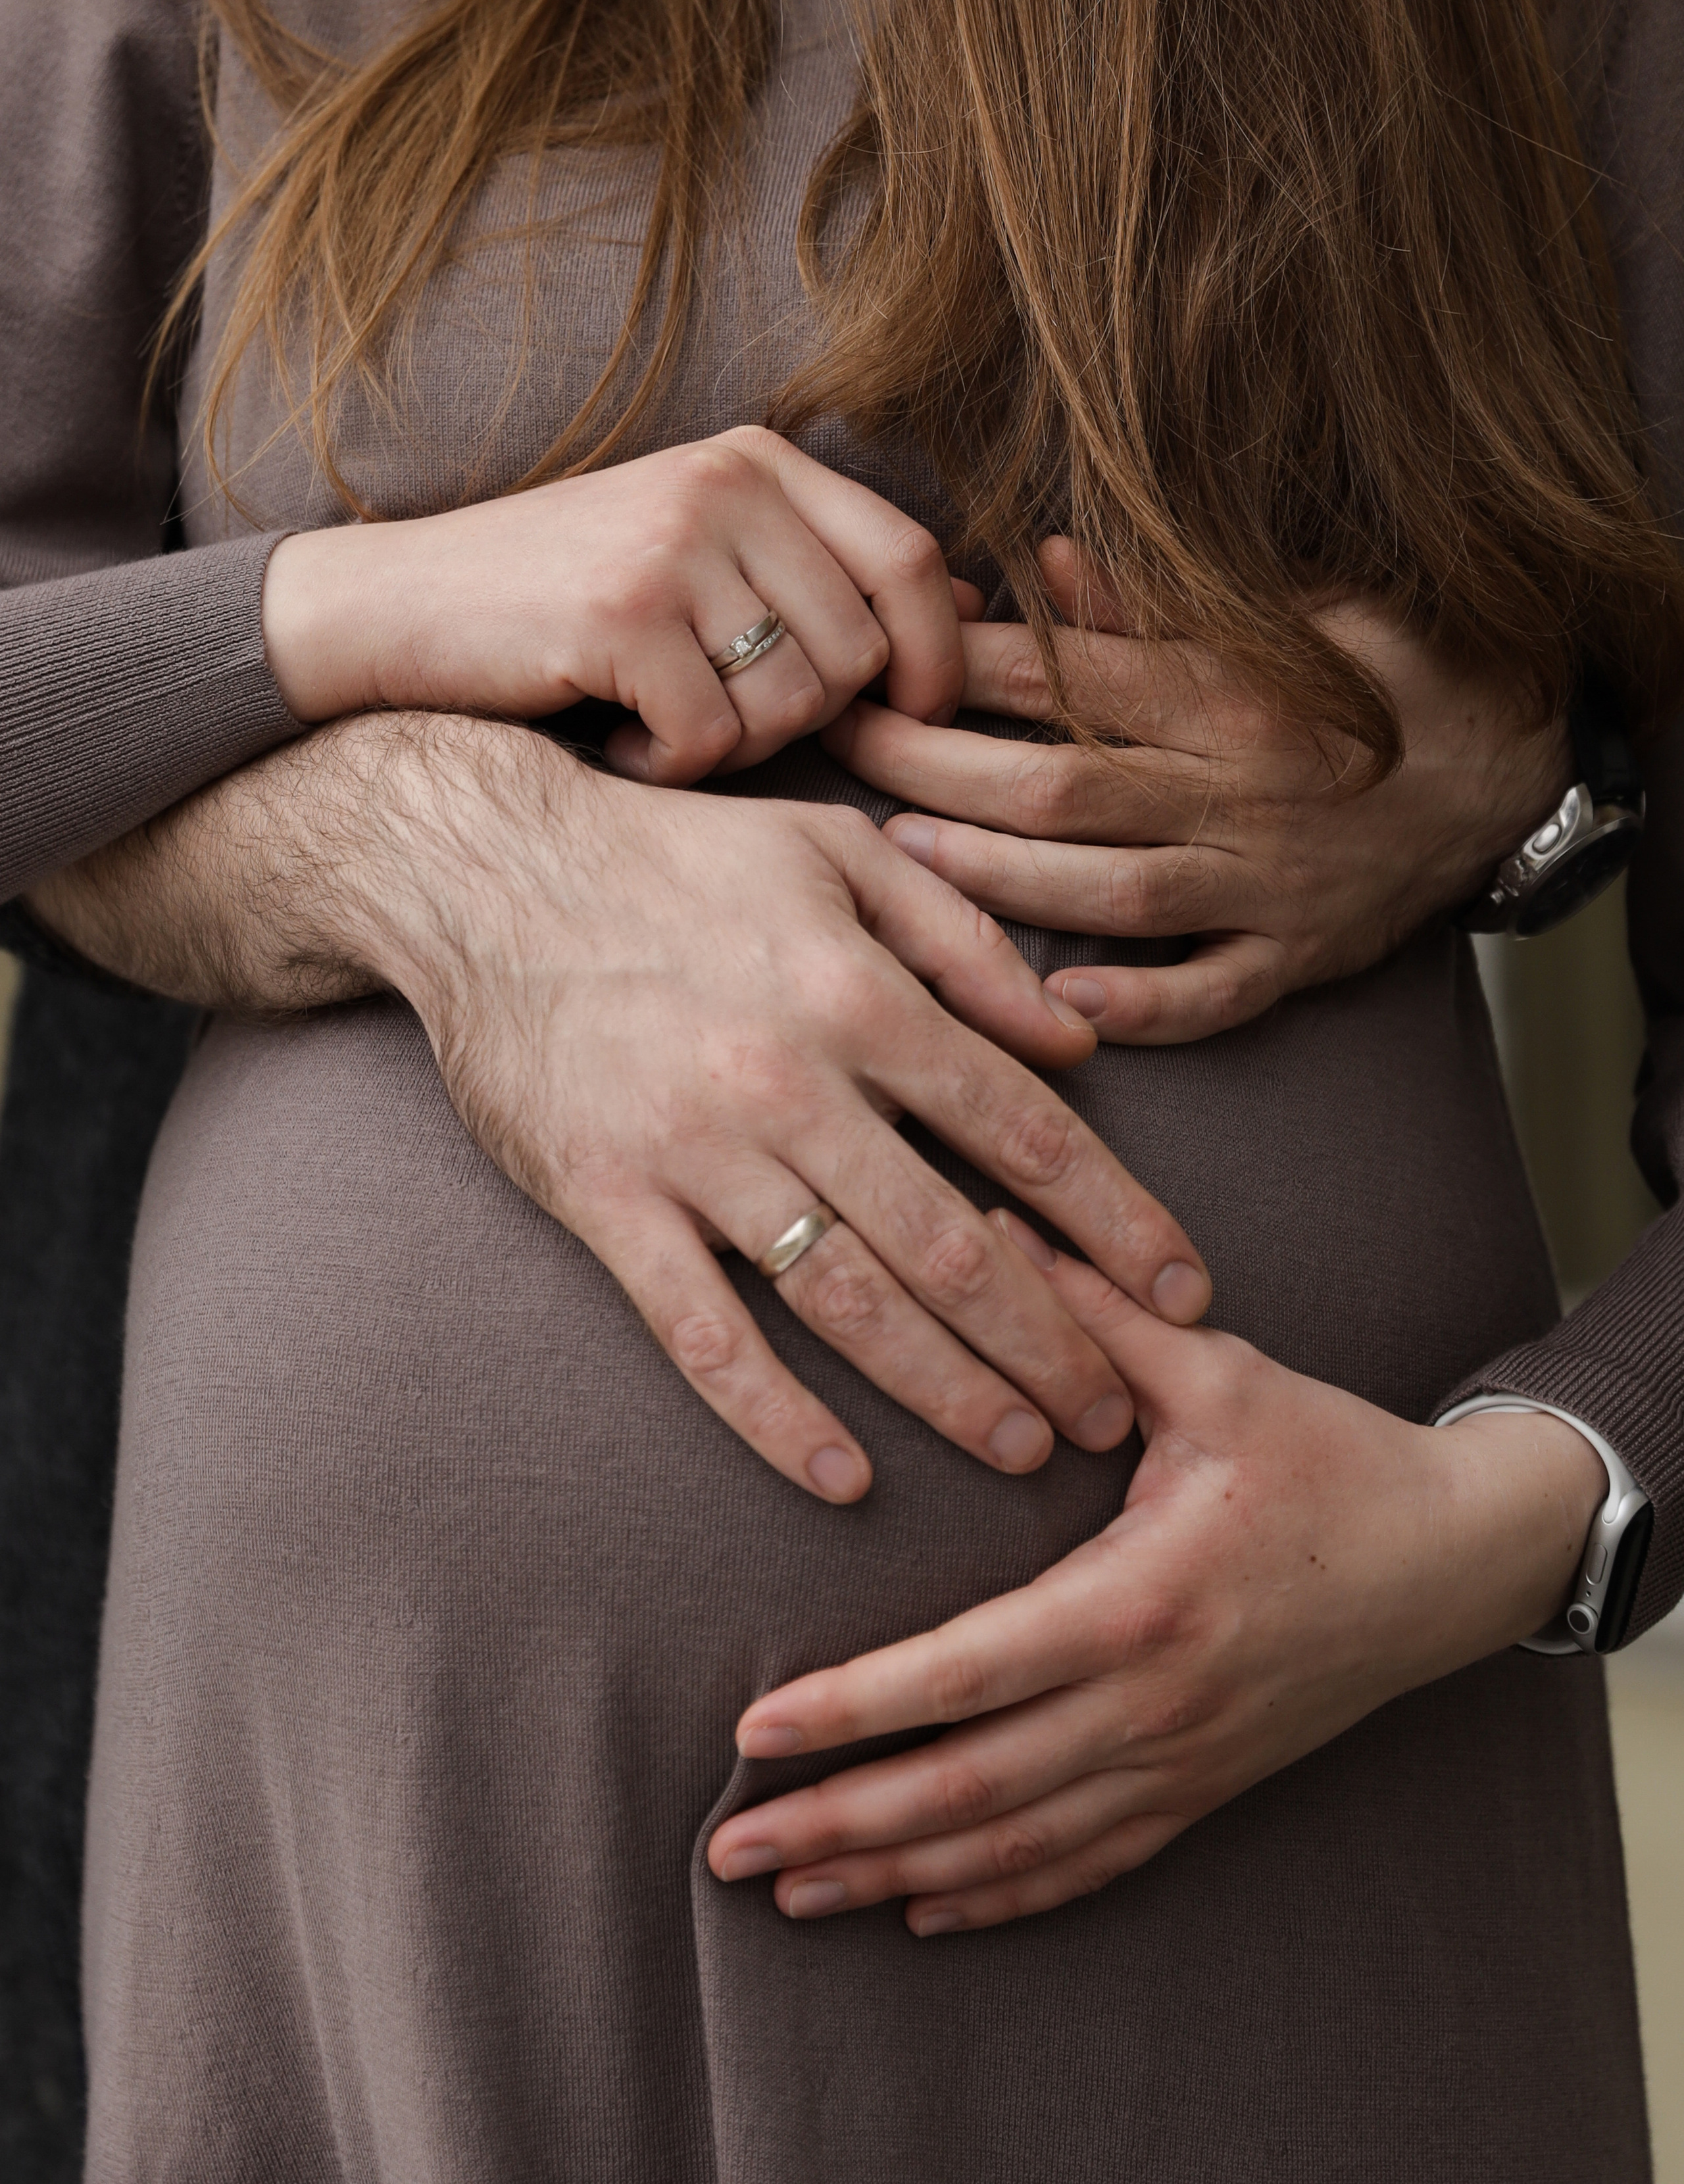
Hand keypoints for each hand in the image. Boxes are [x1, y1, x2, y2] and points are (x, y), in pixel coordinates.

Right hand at [262, 426, 975, 784]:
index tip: (909, 715)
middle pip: (860, 650)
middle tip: (720, 719)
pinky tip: (621, 739)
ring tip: (663, 719)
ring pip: (794, 703)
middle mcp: (725, 485)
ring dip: (736, 745)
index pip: (913, 558)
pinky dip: (674, 765)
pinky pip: (714, 738)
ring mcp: (672, 544)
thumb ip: (822, 569)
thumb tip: (975, 605)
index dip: (937, 655)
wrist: (391, 609)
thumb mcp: (700, 553)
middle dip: (808, 719)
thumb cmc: (558, 602)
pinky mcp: (621, 614)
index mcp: (758, 461)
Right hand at [360, 727, 1209, 1499]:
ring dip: (946, 1390)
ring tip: (1021, 1449)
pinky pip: (703, 1334)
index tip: (1186, 1296)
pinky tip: (844, 1478)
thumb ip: (963, 941)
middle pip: (955, 1242)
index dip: (1119, 1224)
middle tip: (1116, 1417)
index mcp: (861, 993)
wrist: (481, 867)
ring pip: (849, 1302)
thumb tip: (1071, 1044)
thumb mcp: (839, 850)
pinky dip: (775, 1416)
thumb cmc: (674, 854)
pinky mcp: (605, 1201)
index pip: (1025, 1132)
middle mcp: (792, 1082)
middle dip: (1054, 1340)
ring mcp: (694, 1151)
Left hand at [707, 1216, 1603, 1927]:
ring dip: (897, 1875)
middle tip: (726, 1853)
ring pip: (1016, 1846)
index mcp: (1140, 1599)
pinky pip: (1089, 1863)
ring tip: (792, 1890)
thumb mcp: (1221, 1373)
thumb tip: (992, 1221)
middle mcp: (1153, 1701)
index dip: (854, 1711)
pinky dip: (1001, 1897)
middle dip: (842, 1823)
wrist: (1458, 1558)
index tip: (755, 1733)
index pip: (967, 1672)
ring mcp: (1182, 1759)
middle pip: (971, 1790)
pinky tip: (924, 1912)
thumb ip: (1099, 1310)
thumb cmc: (1330, 1457)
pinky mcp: (1205, 1786)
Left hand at [826, 539, 1572, 1040]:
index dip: (957, 668)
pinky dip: (1141, 1006)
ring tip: (903, 860)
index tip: (874, 661)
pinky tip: (1060, 1007)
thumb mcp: (1288, 611)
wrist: (1515, 764)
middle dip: (936, 767)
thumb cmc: (1380, 674)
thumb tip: (1050, 562)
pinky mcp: (1300, 956)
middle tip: (843, 748)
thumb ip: (1161, 601)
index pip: (1067, 676)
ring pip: (1114, 891)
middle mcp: (1240, 788)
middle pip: (1059, 783)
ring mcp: (1269, 882)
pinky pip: (1213, 994)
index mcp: (1230, 690)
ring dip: (1001, 882)